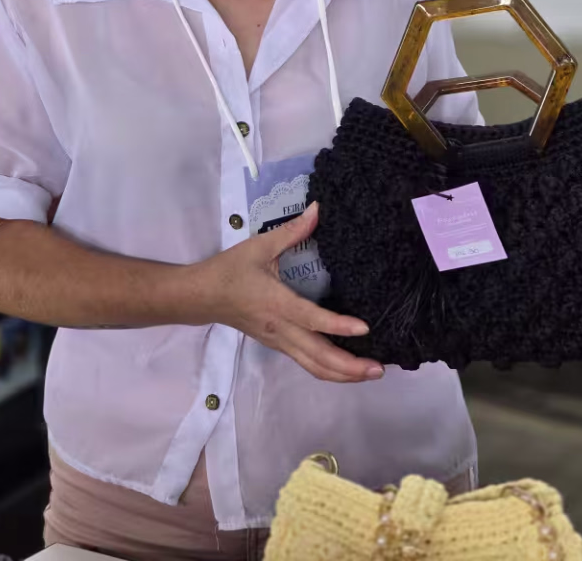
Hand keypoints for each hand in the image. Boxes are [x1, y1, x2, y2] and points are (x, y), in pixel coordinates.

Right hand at [194, 201, 384, 383]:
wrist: (201, 296)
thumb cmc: (231, 270)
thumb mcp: (260, 245)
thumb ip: (292, 230)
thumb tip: (318, 208)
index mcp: (277, 304)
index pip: (312, 319)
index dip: (338, 325)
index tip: (365, 328)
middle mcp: (280, 329)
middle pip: (318, 356)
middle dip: (350, 367)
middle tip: (380, 369)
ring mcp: (278, 341)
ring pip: (313, 366)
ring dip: (343, 374)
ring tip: (370, 373)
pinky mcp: (277, 345)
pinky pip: (306, 363)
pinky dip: (328, 369)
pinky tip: (346, 367)